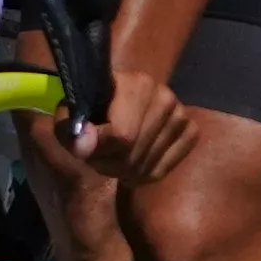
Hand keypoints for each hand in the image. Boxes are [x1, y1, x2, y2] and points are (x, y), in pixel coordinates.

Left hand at [81, 56, 193, 189]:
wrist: (118, 101)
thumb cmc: (93, 106)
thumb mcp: (70, 114)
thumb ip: (70, 130)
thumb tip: (85, 148)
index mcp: (138, 85)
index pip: (122, 136)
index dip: (98, 150)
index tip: (83, 149)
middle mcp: (166, 97)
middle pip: (133, 156)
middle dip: (107, 164)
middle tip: (97, 156)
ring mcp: (181, 116)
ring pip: (145, 167)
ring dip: (122, 172)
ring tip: (113, 158)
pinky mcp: (191, 132)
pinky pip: (162, 171)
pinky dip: (142, 176)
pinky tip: (133, 163)